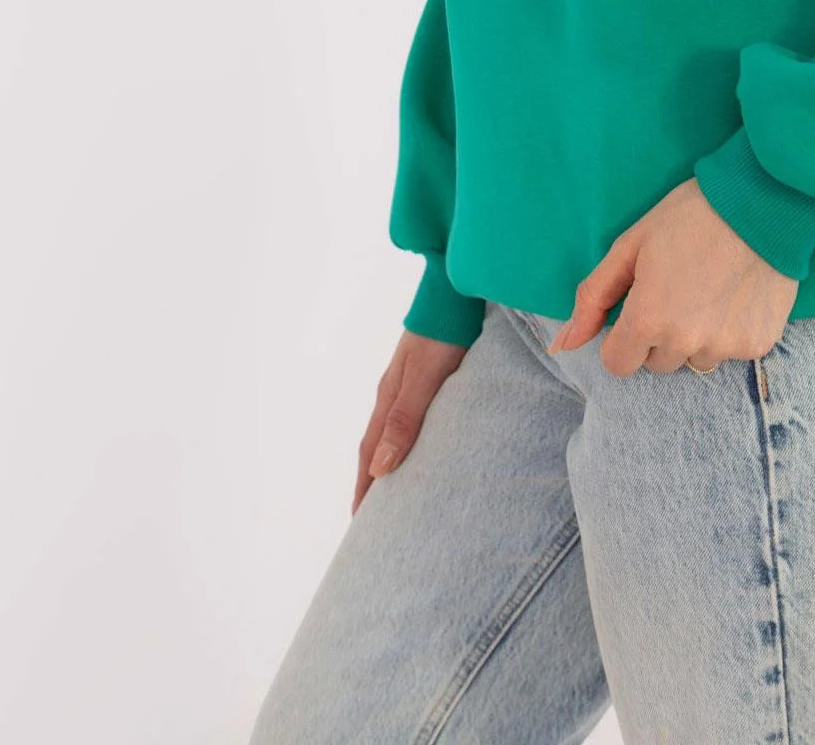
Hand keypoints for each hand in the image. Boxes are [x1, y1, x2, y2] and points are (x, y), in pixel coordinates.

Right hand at [352, 327, 467, 512]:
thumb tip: (379, 469)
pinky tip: (422, 444)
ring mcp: (408, 382)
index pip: (370, 452)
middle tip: (373, 517)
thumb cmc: (442, 335)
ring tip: (397, 488)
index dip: (364, 487)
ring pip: (393, 431)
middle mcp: (393, 392)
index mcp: (388, 398)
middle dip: (371, 480)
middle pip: (376, 444)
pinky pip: (411, 417)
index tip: (360, 522)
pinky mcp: (427, 374)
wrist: (454, 293)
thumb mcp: (423, 379)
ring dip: (389, 460)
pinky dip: (408, 439)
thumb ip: (404, 419)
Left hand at [546, 177, 798, 377]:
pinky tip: (736, 294)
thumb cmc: (689, 215)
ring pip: (696, 360)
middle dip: (659, 334)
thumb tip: (562, 344)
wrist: (762, 202)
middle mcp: (685, 343)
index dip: (623, 335)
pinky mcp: (758, 345)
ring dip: (696, 336)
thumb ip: (594, 297)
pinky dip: (730, 330)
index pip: (618, 363)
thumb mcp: (631, 245)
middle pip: (657, 362)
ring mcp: (725, 348)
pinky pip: (732, 352)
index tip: (639, 306)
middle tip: (677, 289)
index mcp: (647, 320)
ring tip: (710, 290)